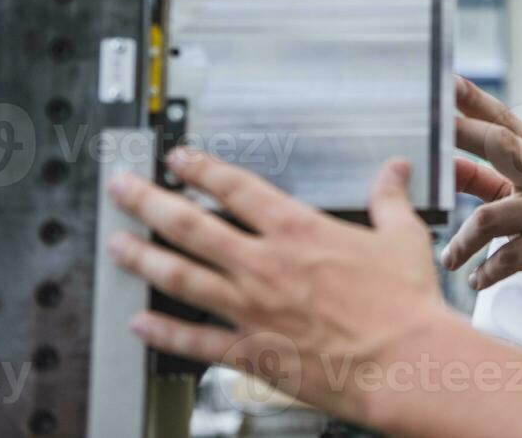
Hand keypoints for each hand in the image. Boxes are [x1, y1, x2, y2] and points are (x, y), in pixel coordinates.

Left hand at [106, 146, 446, 425]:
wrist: (403, 362)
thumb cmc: (405, 304)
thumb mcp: (402, 237)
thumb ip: (389, 199)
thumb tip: (395, 170)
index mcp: (298, 230)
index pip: (236, 188)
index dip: (200, 169)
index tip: (177, 159)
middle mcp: (265, 264)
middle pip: (190, 225)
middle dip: (148, 202)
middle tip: (121, 188)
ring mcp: (251, 308)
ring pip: (181, 277)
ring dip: (143, 258)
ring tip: (116, 245)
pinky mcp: (251, 351)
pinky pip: (194, 341)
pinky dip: (163, 332)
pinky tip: (139, 324)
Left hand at [443, 78, 521, 325]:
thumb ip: (484, 181)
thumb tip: (443, 166)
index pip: (504, 121)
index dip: (475, 101)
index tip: (446, 82)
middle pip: (502, 145)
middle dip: (464, 136)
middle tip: (428, 147)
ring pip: (491, 216)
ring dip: (463, 242)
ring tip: (450, 259)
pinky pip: (508, 256)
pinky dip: (486, 272)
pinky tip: (477, 279)